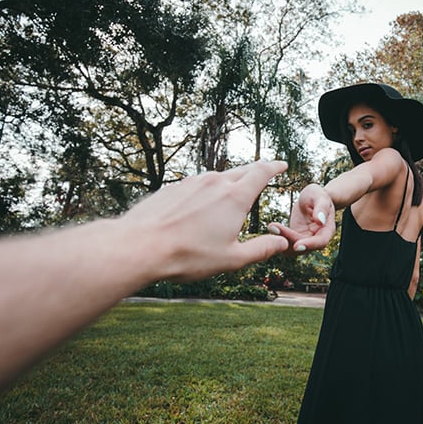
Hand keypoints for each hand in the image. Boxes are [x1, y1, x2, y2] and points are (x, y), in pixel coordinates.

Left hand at [122, 161, 289, 280]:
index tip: (282, 164)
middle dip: (256, 171)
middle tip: (264, 171)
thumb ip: (261, 249)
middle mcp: (214, 183)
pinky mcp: (172, 188)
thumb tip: (283, 243)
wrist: (140, 246)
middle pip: (241, 170)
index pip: (261, 172)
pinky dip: (205, 190)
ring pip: (217, 177)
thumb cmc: (188, 255)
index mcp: (234, 197)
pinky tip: (200, 204)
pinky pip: (195, 185)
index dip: (274, 166)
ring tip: (232, 191)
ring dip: (228, 181)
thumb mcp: (232, 259)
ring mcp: (191, 182)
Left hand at [267, 183, 335, 254]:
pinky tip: (272, 227)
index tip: (297, 245)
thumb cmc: (318, 195)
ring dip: (282, 240)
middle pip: (303, 247)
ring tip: (272, 226)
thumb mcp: (320, 197)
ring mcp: (305, 239)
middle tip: (275, 228)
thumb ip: (322, 207)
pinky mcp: (294, 237)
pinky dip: (279, 237)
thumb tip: (320, 220)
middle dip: (289, 240)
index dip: (309, 245)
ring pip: (293, 248)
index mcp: (327, 230)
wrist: (311, 198)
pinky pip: (286, 241)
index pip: (320, 242)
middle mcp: (316, 238)